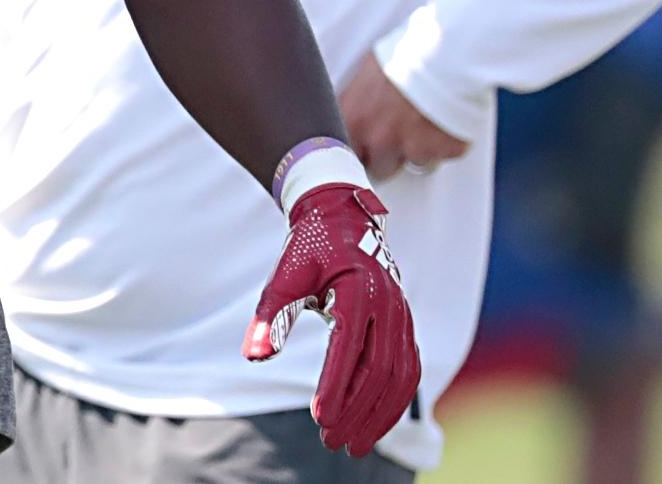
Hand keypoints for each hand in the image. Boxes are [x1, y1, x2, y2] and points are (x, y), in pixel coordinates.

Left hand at [243, 184, 420, 456]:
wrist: (341, 218)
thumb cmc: (308, 247)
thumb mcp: (284, 275)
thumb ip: (271, 316)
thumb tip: (253, 356)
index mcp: (360, 290)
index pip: (351, 348)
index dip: (336, 386)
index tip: (320, 419)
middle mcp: (389, 305)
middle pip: (381, 370)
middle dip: (357, 410)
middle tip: (332, 441)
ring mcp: (403, 316)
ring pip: (401, 377)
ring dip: (380, 415)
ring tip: (353, 444)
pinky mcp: (405, 327)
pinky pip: (408, 370)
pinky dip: (394, 402)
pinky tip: (373, 423)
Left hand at [339, 52, 469, 180]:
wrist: (444, 52)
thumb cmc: (404, 56)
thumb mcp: (365, 76)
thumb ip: (354, 105)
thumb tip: (348, 117)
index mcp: (354, 121)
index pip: (345, 156)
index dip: (358, 153)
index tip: (364, 151)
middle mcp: (379, 140)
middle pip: (379, 168)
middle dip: (388, 156)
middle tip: (399, 134)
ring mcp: (412, 148)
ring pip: (413, 162)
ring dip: (419, 148)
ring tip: (425, 119)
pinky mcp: (443, 151)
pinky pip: (442, 155)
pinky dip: (444, 142)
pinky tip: (444, 118)